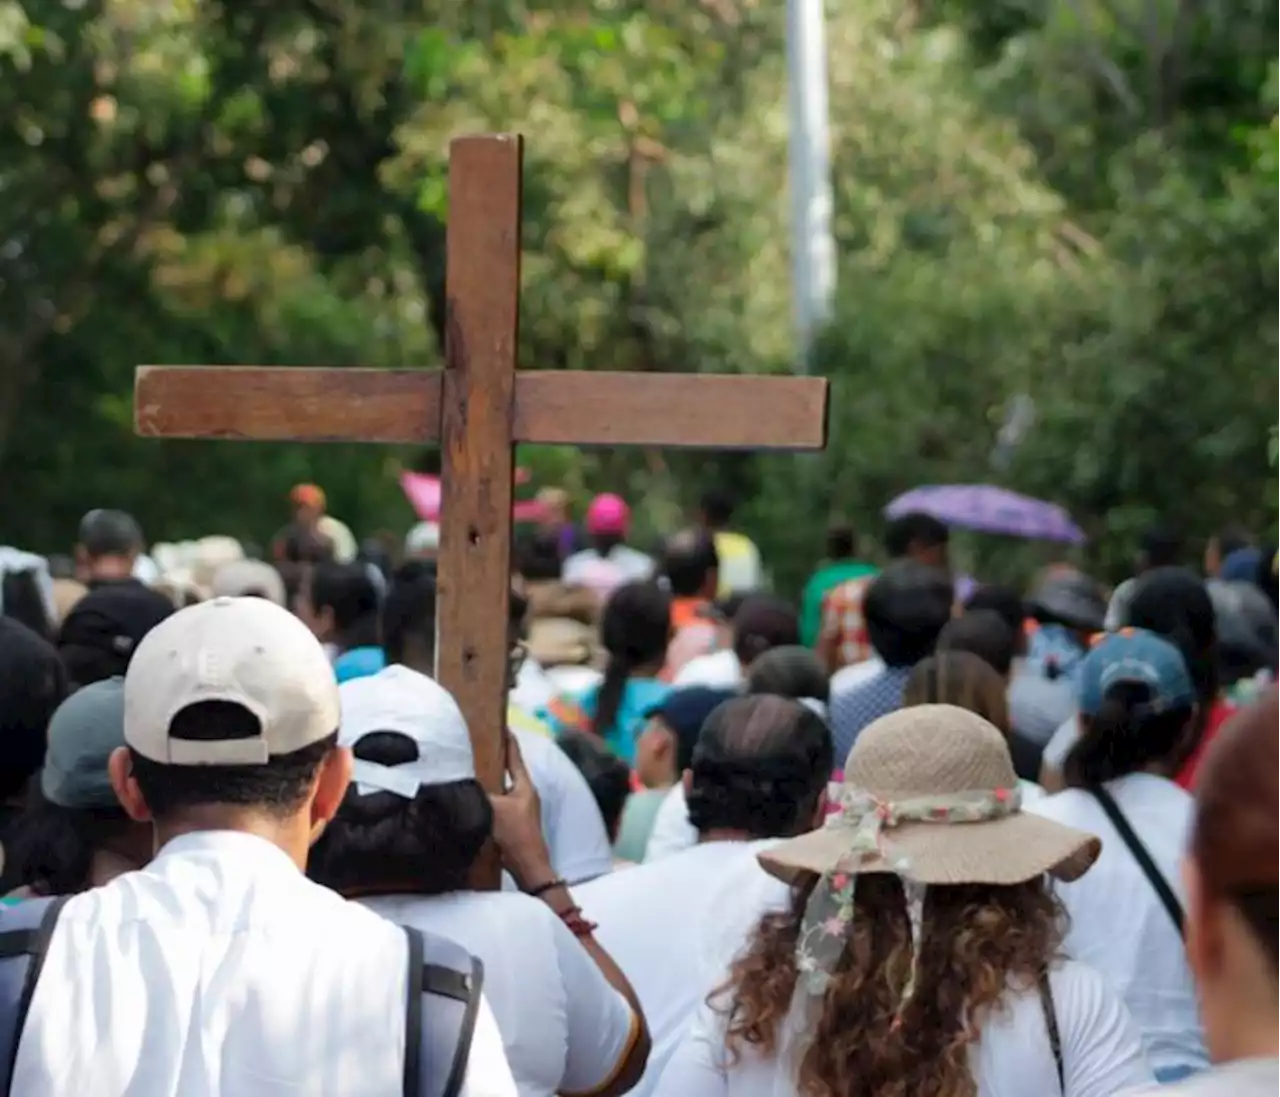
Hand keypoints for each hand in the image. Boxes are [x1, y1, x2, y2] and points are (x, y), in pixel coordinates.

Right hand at [487, 734, 551, 887]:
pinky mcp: (517, 823)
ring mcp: (523, 809)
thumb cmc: (515, 835)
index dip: (508, 740)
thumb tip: (461, 784)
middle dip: (498, 759)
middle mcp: (526, 794)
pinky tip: (479, 802)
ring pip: (505, 788)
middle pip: (511, 771)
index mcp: (524, 785)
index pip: (515, 756)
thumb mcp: (493, 809)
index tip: (503, 726)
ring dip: (493, 781)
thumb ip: (478, 794)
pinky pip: (502, 803)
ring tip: (476, 772)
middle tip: (483, 747)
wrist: (529, 867)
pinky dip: (491, 798)